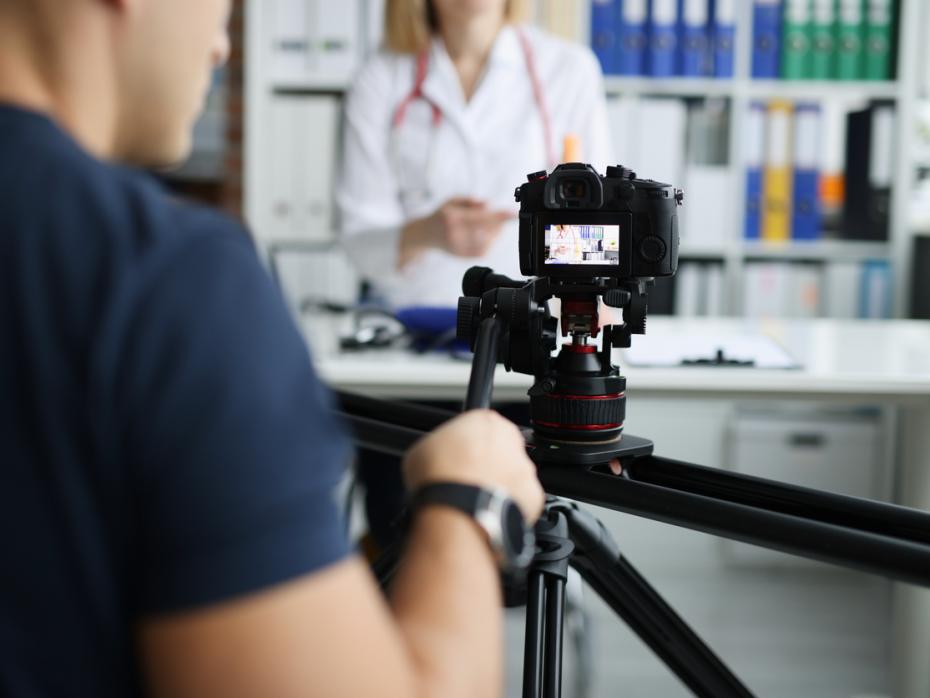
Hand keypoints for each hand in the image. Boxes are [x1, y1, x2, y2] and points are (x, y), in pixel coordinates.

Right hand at [398, 198, 513, 266]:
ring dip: (495, 234)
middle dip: (499, 223)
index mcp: (452, 218)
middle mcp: (455, 234)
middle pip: (486, 230)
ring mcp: (458, 248)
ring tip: (493, 226)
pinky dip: (489, 243)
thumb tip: (488, 204)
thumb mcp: (451, 200)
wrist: (425, 234)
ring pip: (486, 243)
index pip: (480, 216)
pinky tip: (487, 236)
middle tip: (504, 217)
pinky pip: (482, 252)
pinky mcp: (462, 257)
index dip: (499, 215)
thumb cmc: (441, 215)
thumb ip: (470, 200)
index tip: (513, 213)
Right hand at [403, 410, 544, 522]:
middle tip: (466, 479)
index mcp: (484, 420)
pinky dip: (508, 506)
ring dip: (498, 485)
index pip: (480, 425)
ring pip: (513, 475)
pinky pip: (521, 499)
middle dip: (487, 463)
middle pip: (500, 449)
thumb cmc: (440, 479)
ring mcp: (524, 468)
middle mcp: (510, 440)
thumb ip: (438, 446)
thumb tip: (434, 457)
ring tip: (475, 500)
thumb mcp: (422, 449)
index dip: (467, 443)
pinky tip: (488, 511)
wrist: (457, 512)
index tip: (460, 455)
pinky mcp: (534, 495)